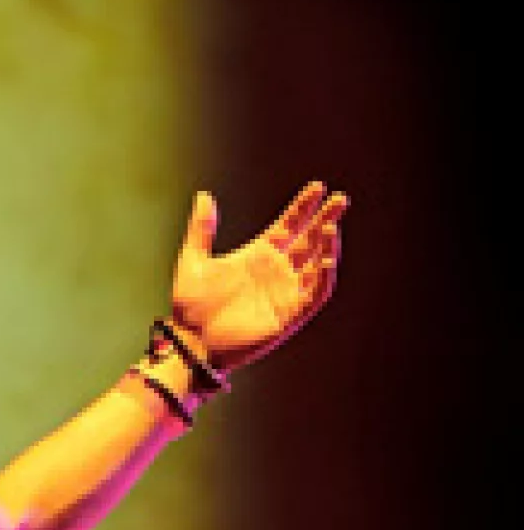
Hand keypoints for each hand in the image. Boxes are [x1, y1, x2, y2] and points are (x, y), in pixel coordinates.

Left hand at [170, 181, 347, 372]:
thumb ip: (201, 229)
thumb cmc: (189, 306)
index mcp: (257, 255)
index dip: (303, 207)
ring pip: (315, 264)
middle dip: (324, 219)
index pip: (288, 225)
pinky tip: (326, 259)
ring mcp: (284, 292)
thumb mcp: (192, 260)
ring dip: (326, 246)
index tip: (317, 187)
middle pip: (309, 240)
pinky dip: (322, 277)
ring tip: (331, 225)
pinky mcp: (289, 314)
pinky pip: (313, 294)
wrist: (191, 342)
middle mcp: (275, 271)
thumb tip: (204, 196)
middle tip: (339, 199)